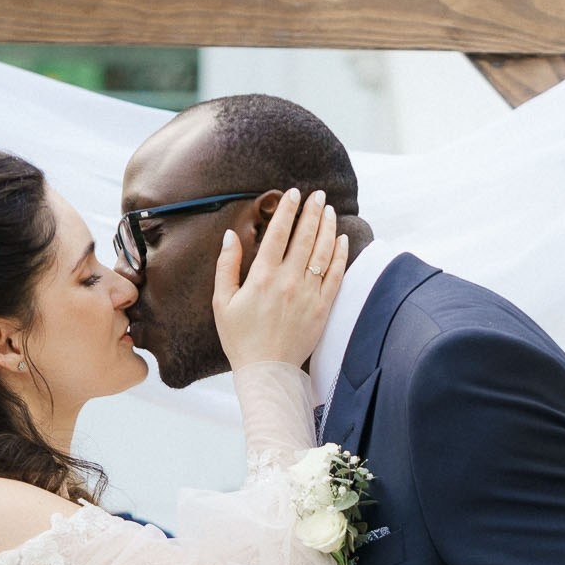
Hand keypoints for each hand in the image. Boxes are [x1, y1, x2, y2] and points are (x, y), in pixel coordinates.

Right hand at [214, 188, 348, 369]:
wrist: (267, 370)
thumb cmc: (239, 337)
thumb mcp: (222, 301)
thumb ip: (226, 266)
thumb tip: (230, 235)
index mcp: (263, 277)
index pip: (278, 234)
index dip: (287, 211)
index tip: (293, 193)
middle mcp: (289, 281)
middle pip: (305, 238)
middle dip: (312, 212)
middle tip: (318, 195)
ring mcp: (309, 294)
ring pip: (323, 252)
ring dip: (327, 227)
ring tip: (329, 210)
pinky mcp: (323, 308)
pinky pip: (336, 275)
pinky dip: (341, 255)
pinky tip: (341, 239)